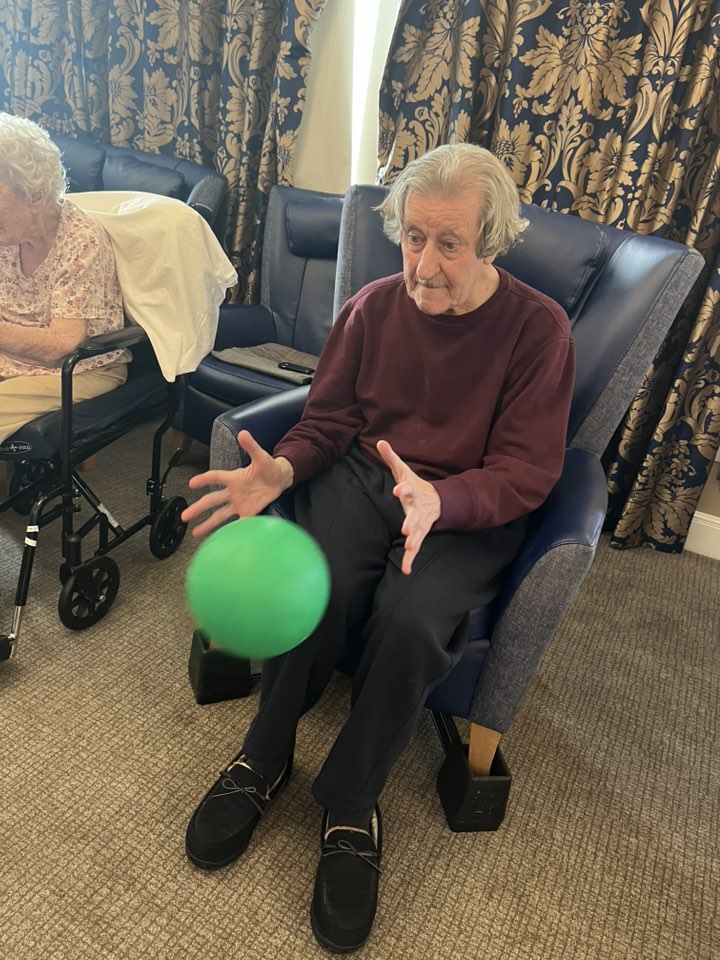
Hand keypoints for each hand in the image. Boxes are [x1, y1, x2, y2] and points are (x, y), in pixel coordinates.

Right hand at [181, 430, 293, 537]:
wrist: (280, 480)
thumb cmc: (268, 467)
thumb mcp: (261, 456)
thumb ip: (251, 446)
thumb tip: (243, 433)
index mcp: (234, 478)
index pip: (215, 478)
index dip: (204, 480)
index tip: (192, 483)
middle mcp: (233, 492)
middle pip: (211, 500)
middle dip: (198, 508)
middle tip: (184, 516)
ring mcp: (239, 503)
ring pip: (220, 515)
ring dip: (208, 524)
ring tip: (196, 533)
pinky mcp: (248, 512)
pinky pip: (238, 523)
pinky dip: (231, 531)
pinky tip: (221, 539)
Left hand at [377, 439, 440, 574]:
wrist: (436, 500)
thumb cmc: (414, 486)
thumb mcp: (403, 472)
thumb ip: (391, 458)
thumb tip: (380, 441)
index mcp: (413, 492)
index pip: (408, 489)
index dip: (403, 489)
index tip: (398, 490)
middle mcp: (418, 509)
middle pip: (415, 516)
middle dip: (411, 522)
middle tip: (405, 529)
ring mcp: (421, 523)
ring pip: (419, 533)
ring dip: (414, 541)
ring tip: (410, 548)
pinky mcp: (420, 534)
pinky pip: (416, 548)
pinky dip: (411, 559)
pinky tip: (406, 571)